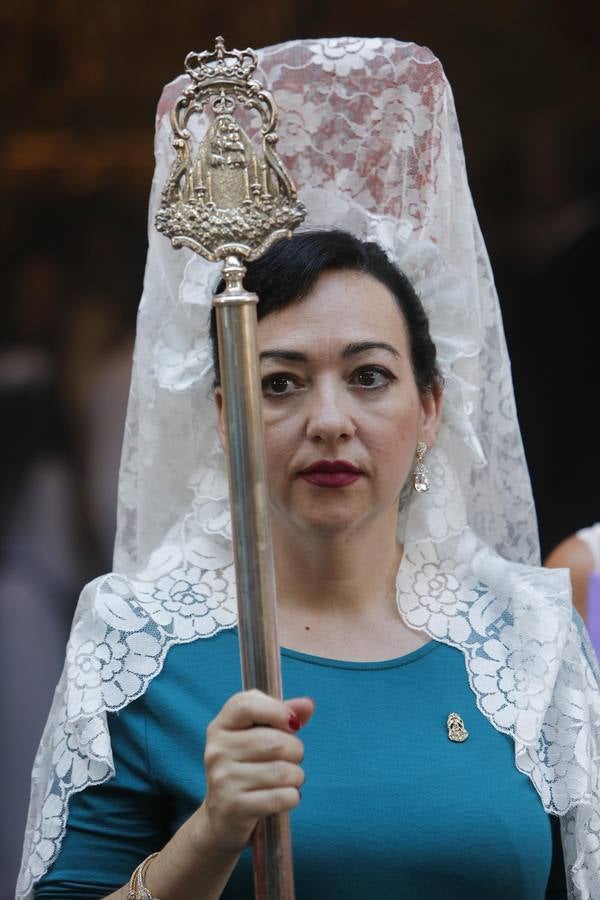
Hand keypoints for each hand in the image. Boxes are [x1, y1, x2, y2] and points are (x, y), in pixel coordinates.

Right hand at [197, 690, 314, 853]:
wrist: (221, 817)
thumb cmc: (246, 768)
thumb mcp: (257, 736)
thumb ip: (281, 715)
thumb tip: (307, 705)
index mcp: (221, 726)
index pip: (246, 704)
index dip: (276, 710)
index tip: (292, 724)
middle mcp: (217, 750)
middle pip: (276, 742)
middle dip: (295, 751)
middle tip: (290, 760)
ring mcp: (223, 779)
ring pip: (284, 771)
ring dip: (296, 777)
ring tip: (287, 780)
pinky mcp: (235, 807)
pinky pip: (283, 797)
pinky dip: (293, 797)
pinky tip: (283, 798)